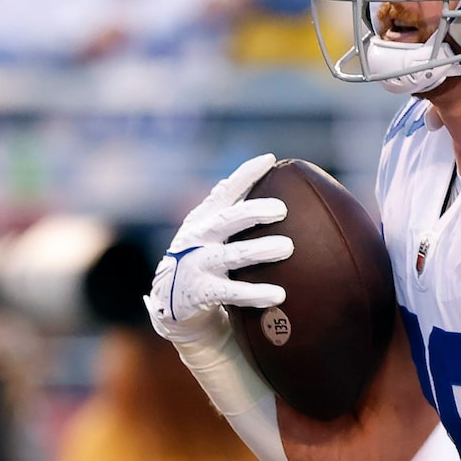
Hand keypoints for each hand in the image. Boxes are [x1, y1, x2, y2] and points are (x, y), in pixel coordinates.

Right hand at [147, 152, 287, 343]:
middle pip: (227, 220)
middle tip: (282, 209)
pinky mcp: (201, 292)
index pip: (226, 191)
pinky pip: (231, 292)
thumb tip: (274, 192)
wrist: (173, 301)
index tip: (270, 159)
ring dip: (260, 250)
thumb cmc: (203, 260)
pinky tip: (278, 294)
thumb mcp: (211, 233)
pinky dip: (255, 293)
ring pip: (232, 255)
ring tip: (287, 247)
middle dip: (254, 212)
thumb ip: (233, 215)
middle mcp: (199, 237)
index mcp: (205, 219)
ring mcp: (198, 264)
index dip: (245, 174)